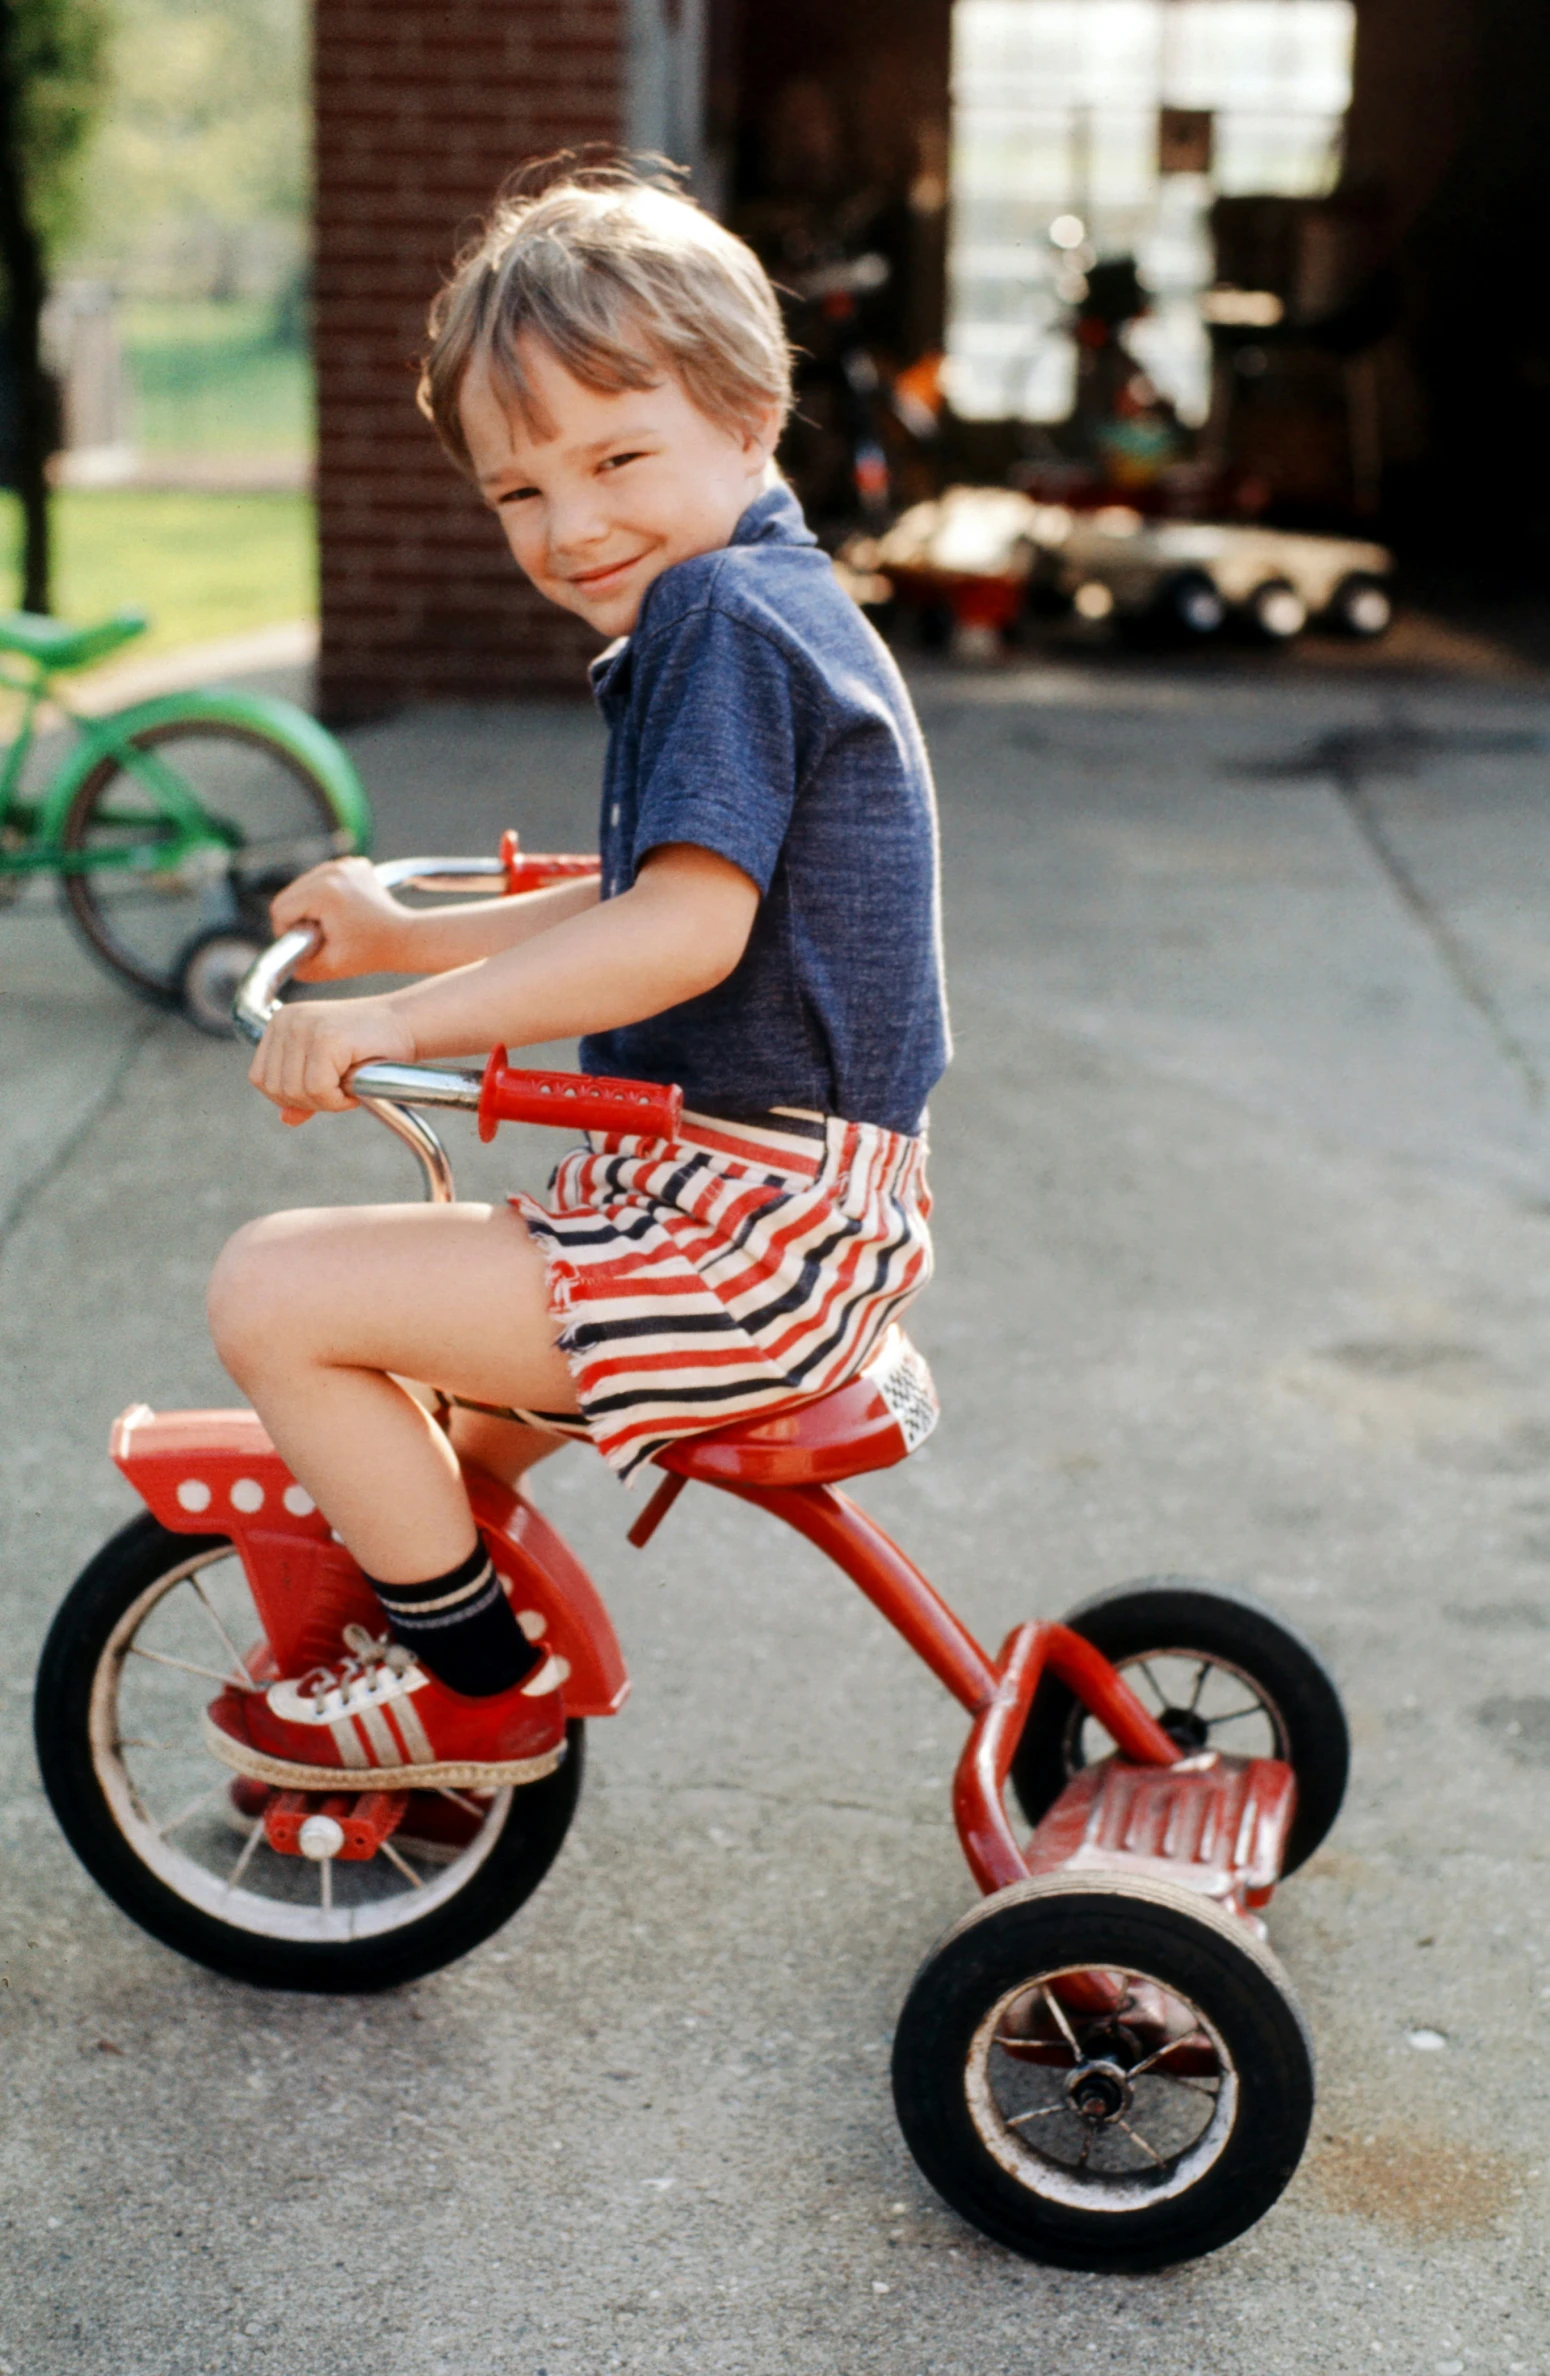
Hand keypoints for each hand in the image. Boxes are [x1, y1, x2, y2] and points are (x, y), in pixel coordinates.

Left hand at [248, 995, 418, 1124]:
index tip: (323, 1091)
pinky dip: (338, 1100)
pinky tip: (356, 1090)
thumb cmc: (371, 1047)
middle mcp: (287, 1020)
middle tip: (340, 1093)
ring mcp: (305, 1027)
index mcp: (280, 1023)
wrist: (408, 1024)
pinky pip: (318, 1090)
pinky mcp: (327, 1038)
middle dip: (310, 1102)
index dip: (289, 1098)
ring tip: (349, 1089)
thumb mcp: (330, 1068)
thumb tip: (286, 1119)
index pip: (261, 1079)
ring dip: (326, 1102)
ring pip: (295, 1092)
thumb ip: (304, 1090)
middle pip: (275, 1089)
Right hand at [270, 857, 412, 981]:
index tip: (305, 943)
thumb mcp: (329, 967)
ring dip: (310, 905)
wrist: (404, 937)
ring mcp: (345, 864)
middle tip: (320, 936)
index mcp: (324, 892)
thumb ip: (298, 965)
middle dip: (298, 917)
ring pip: (304, 885)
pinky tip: (342, 910)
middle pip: (290, 894)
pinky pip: (323, 878)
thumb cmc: (370, 953)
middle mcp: (333, 871)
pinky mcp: (353, 864)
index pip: (281, 908)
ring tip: (332, 924)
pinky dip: (326, 895)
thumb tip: (280, 958)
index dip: (286, 931)